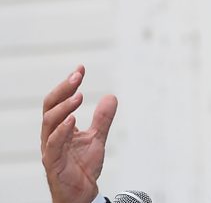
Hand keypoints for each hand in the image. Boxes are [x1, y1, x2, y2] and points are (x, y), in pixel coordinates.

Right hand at [41, 65, 117, 202]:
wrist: (83, 193)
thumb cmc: (83, 166)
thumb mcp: (97, 137)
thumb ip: (103, 118)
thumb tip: (111, 96)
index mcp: (59, 127)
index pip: (59, 101)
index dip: (68, 84)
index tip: (80, 68)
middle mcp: (51, 135)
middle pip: (50, 107)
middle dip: (63, 90)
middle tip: (77, 76)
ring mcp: (50, 149)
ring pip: (49, 123)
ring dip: (64, 108)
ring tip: (78, 96)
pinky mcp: (53, 163)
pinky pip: (53, 145)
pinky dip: (62, 131)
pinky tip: (72, 120)